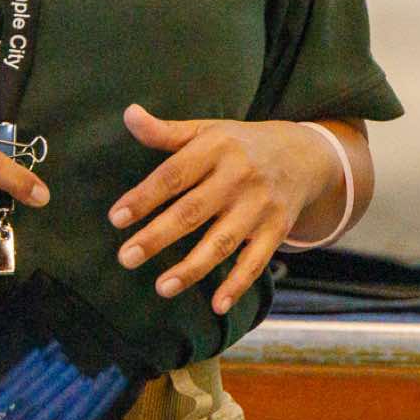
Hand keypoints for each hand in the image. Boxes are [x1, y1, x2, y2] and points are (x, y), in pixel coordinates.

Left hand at [107, 104, 340, 314]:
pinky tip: (217, 305)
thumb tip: (128, 113)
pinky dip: (238, 284)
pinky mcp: (276, 230)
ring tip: (162, 287)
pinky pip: (256, 261)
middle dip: (157, 236)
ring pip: (222, 241)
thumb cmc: (239, 144)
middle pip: (192, 210)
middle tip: (125, 258)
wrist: (303, 154)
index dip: (144, 197)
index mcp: (216, 147)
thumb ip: (165, 131)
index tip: (116, 218)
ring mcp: (260, 205)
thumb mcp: (206, 130)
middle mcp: (239, 176)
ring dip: (192, 267)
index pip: (174, 175)